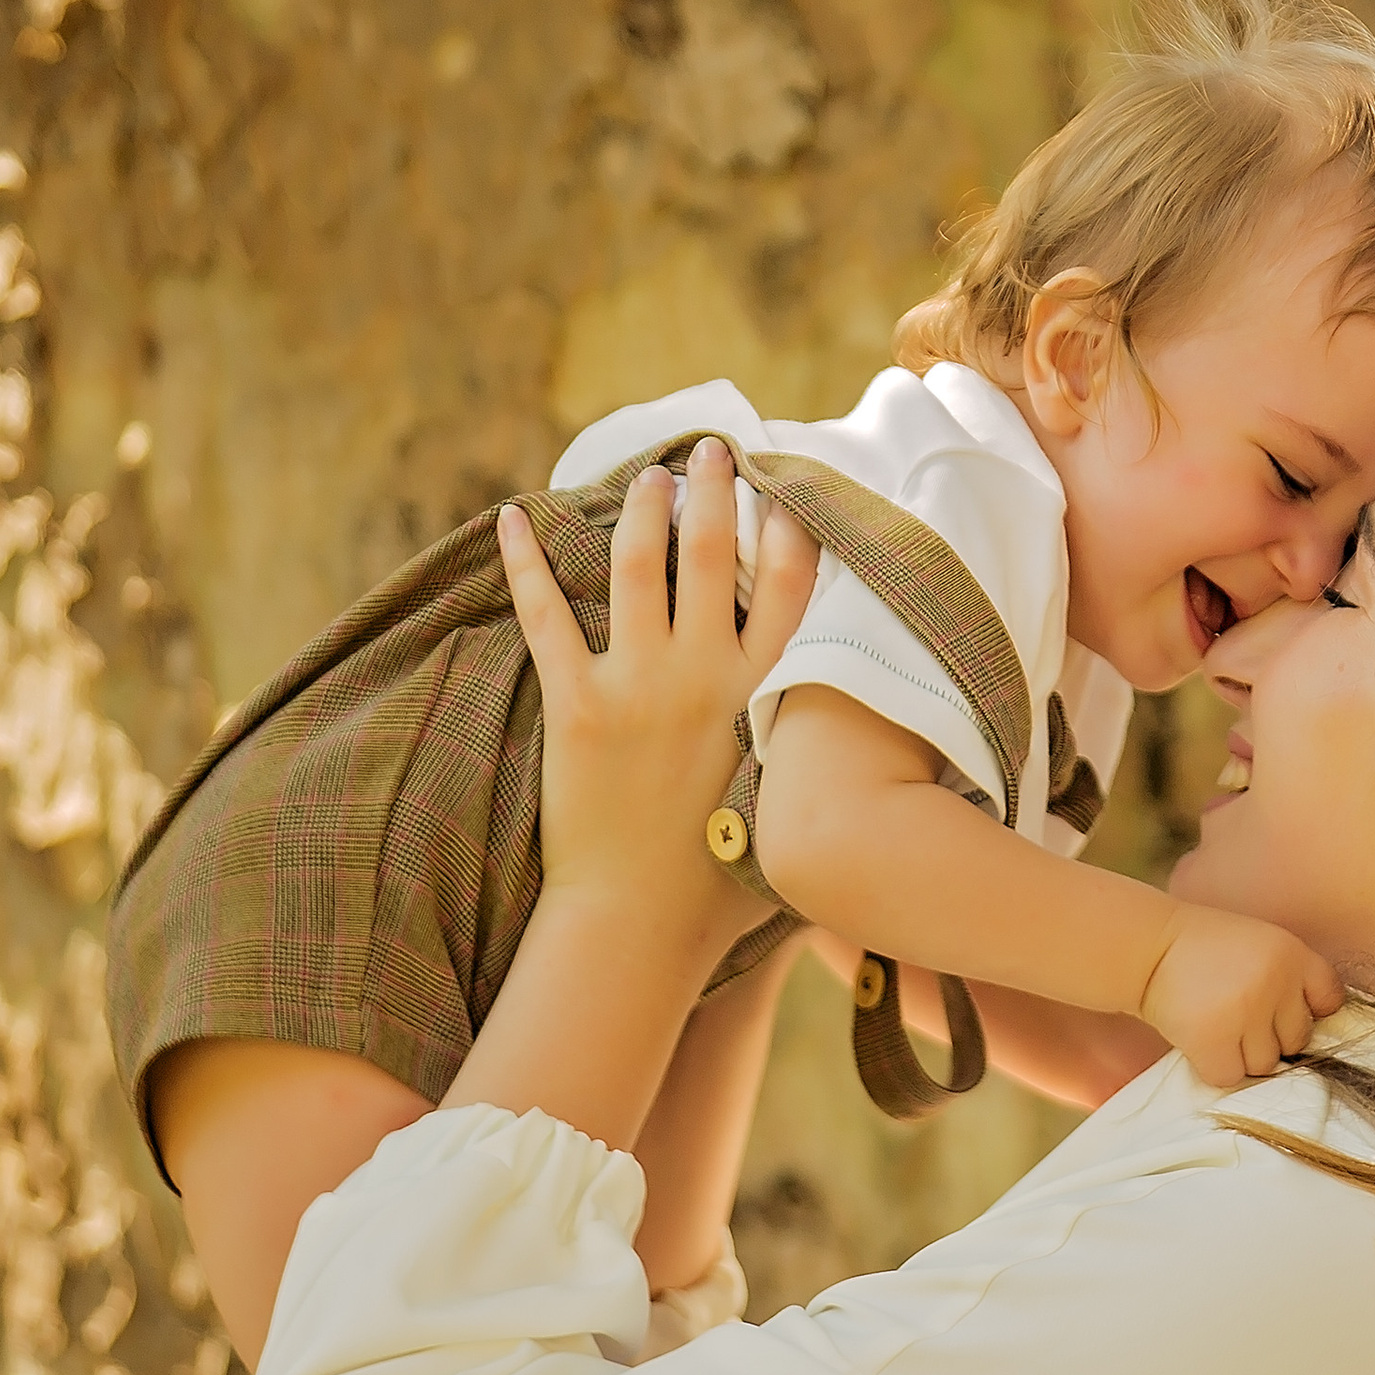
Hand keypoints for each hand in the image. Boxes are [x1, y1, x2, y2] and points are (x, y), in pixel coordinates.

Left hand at [496, 439, 816, 967]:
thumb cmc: (730, 884)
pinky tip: (512, 518)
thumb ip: (814, 748)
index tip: (786, 490)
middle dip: (715, 490)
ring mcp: (640, 685)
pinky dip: (525, 563)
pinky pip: (545, 616)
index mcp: (769, 694)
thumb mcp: (793, 798)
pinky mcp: (576, 705)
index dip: (790, 526)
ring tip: (646, 475)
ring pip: (637, 566)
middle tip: (712, 451)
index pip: (791, 585)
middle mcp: (709, 675)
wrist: (644, 923)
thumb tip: (862, 735)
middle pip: (714, 553)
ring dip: (642, 508)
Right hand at [1136, 903, 1343, 1088]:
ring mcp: (1245, 1012)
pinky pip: (1230, 1077)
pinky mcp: (1213, 1040)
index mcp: (1292, 954)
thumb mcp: (1259, 945)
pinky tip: (1201, 1041)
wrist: (1147, 947)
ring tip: (1217, 1027)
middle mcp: (1275, 982)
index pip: (1330, 1000)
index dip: (1307, 1011)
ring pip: (1265, 1064)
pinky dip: (1214, 1067)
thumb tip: (1309, 1035)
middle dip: (1270, 1037)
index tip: (1280, 1010)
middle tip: (1237, 1017)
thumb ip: (1289, 979)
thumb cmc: (1203, 949)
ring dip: (1241, 1055)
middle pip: (1297, 1040)